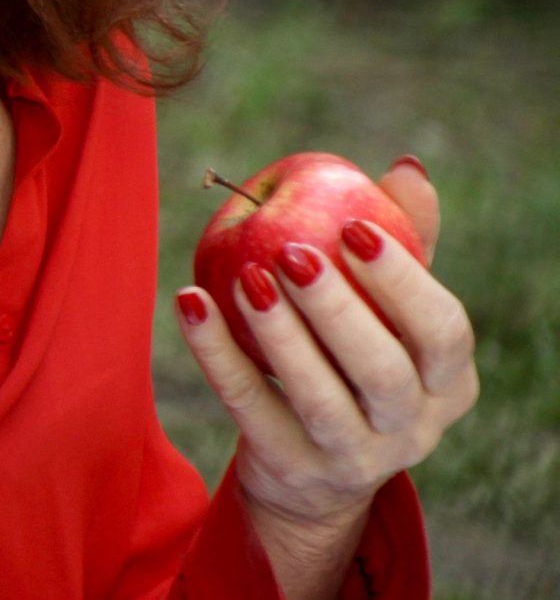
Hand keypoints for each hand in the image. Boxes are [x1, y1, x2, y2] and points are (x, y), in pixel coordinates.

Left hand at [176, 160, 478, 588]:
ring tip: (245, 275)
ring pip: (318, 399)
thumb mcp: (388, 312)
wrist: (311, 471)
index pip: (444, 333)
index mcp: (450, 383)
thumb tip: (406, 168)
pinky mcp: (290, 467)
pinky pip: (248, 406)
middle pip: (382, 372)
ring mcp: (352, 458)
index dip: (402, 281)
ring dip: (280, 334)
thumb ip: (403, 242)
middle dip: (338, 308)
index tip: (353, 225)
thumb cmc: (355, 360)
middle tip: (292, 250)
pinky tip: (189, 301)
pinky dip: (217, 353)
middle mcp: (411, 428)